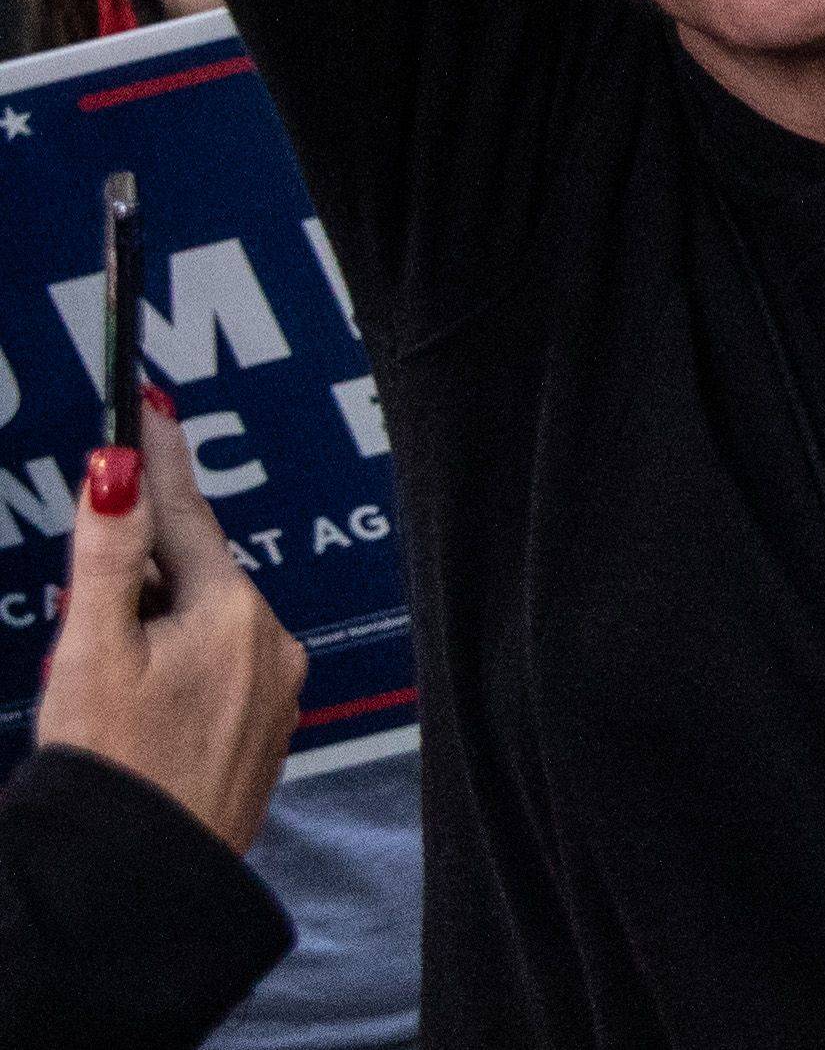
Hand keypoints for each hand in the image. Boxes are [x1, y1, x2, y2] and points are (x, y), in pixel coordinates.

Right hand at [40, 395, 303, 852]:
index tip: (148, 408)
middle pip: (193, 575)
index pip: (187, 515)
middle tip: (91, 607)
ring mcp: (274, 689)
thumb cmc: (114, 770)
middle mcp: (271, 642)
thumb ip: (105, 555)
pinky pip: (218, 672)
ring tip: (106, 682)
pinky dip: (177, 670)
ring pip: (203, 626)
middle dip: (140, 575)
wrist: (140, 874)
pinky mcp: (264, 730)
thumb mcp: (93, 649)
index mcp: (233, 612)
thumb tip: (116, 472)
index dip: (158, 462)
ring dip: (155, 628)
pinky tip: (140, 707)